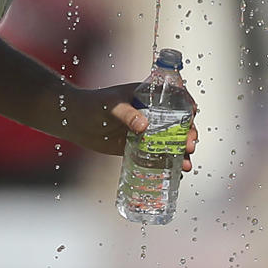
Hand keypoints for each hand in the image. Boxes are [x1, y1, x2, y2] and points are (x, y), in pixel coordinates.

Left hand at [67, 83, 198, 164]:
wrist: (73, 121)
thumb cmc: (92, 105)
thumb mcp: (110, 106)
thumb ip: (126, 114)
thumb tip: (144, 126)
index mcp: (146, 96)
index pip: (173, 96)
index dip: (187, 103)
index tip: (194, 112)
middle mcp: (150, 113)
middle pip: (177, 122)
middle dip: (188, 133)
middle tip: (189, 144)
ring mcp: (145, 131)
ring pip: (170, 141)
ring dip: (181, 152)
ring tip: (185, 164)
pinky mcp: (137, 147)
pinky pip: (156, 155)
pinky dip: (168, 163)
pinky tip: (177, 172)